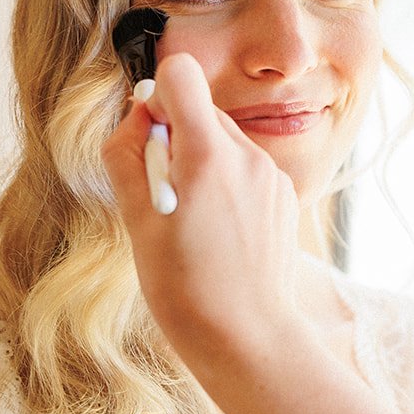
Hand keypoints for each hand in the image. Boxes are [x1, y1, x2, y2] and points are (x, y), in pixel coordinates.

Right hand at [102, 53, 302, 373]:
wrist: (247, 339)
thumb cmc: (185, 290)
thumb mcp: (136, 222)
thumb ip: (128, 156)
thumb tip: (137, 114)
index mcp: (208, 154)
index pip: (180, 74)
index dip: (155, 98)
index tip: (149, 141)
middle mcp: (248, 155)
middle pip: (200, 111)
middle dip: (174, 140)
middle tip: (165, 199)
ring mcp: (272, 176)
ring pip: (223, 141)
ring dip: (199, 164)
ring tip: (192, 223)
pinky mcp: (285, 196)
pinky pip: (245, 169)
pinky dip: (226, 185)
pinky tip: (219, 233)